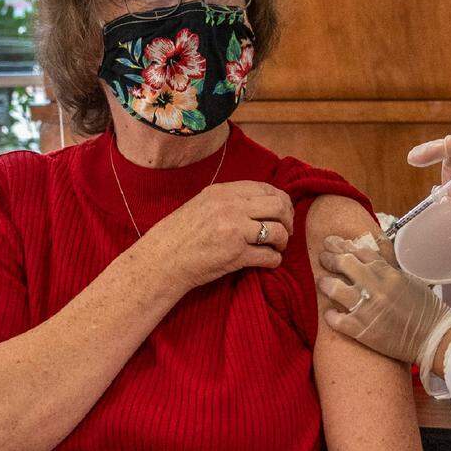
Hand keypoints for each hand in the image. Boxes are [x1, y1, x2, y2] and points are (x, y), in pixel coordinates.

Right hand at [132, 181, 293, 294]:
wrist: (162, 260)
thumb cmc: (180, 234)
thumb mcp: (202, 204)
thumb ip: (230, 200)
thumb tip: (263, 201)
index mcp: (222, 192)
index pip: (266, 188)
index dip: (281, 201)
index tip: (282, 213)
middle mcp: (230, 208)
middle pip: (278, 206)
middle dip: (288, 220)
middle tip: (285, 232)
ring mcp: (234, 231)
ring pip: (278, 231)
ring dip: (283, 242)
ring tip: (277, 247)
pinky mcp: (236, 255)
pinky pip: (269, 256)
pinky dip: (274, 260)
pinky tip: (269, 261)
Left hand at [316, 236, 450, 366]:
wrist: (432, 338)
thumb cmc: (425, 309)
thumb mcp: (410, 280)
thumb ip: (389, 268)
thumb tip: (373, 256)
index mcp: (389, 274)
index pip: (360, 252)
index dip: (344, 245)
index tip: (334, 243)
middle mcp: (375, 288)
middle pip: (345, 264)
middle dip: (330, 258)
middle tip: (323, 257)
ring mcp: (366, 309)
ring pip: (335, 289)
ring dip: (325, 283)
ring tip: (322, 282)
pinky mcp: (361, 330)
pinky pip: (336, 320)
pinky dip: (330, 315)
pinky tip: (329, 313)